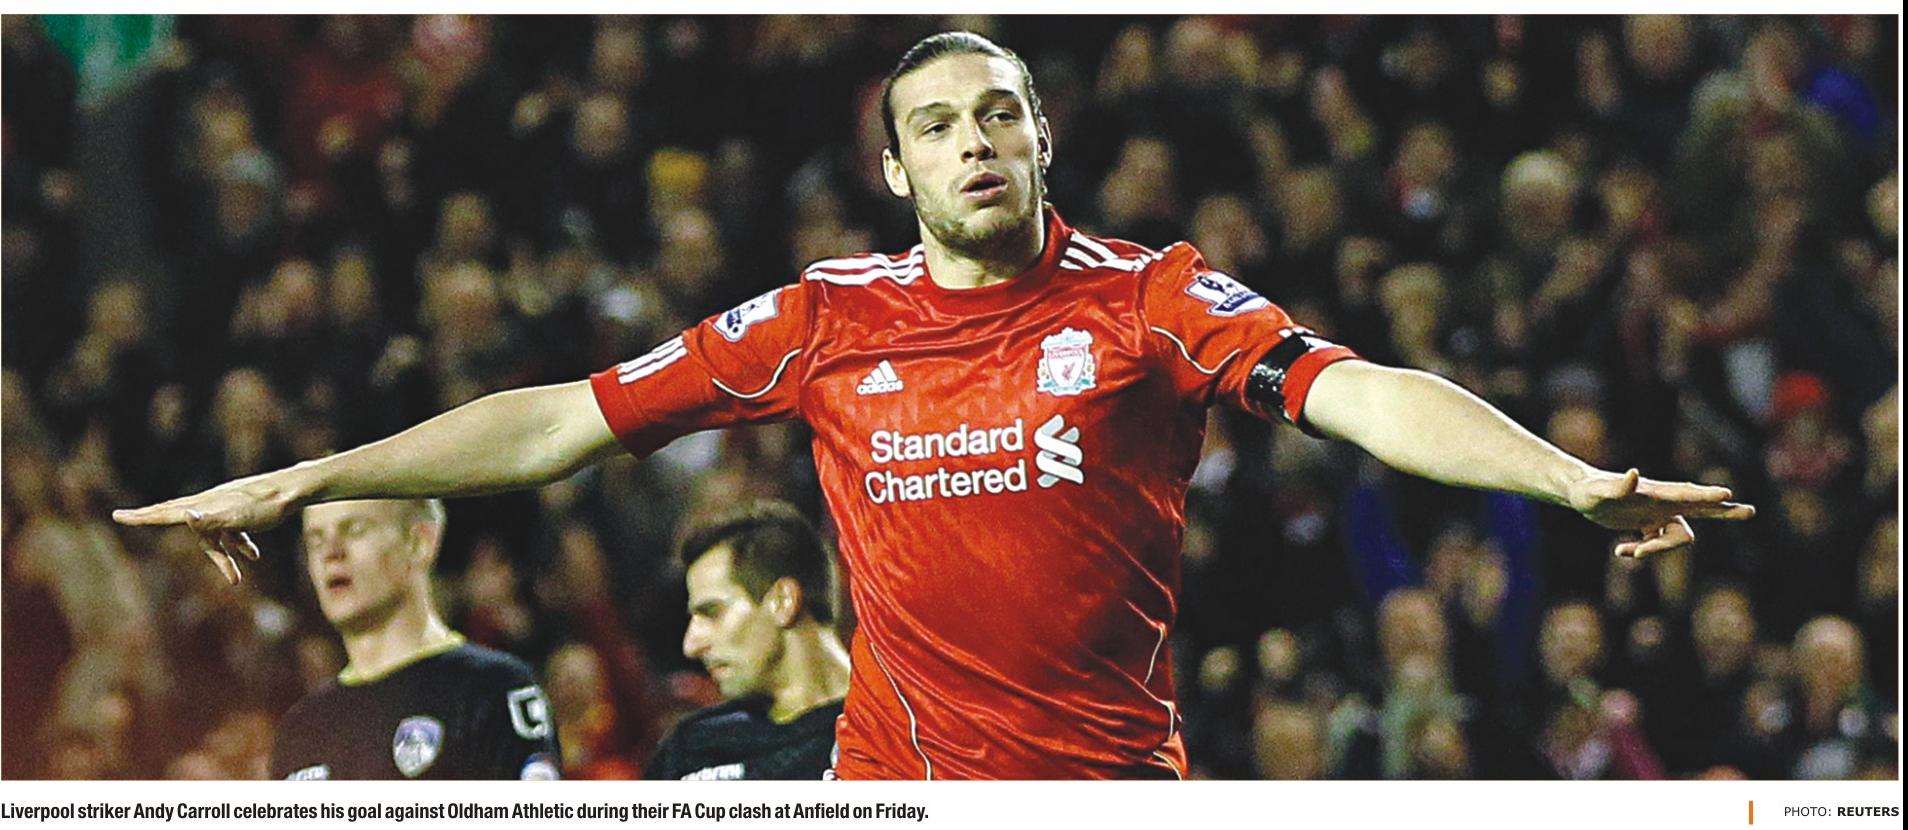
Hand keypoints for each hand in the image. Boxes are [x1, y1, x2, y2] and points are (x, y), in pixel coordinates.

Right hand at [112, 473, 296, 584]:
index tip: (117, 515)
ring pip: (211, 535)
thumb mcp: (237, 517)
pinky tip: (254, 558)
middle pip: (176, 516)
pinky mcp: (242, 512)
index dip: (141, 517)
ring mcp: (225, 507)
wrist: (294, 491)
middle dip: (153, 520)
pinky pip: (232, 532)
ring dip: (221, 557)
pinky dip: (239, 546)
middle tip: (123, 517)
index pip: (166, 512)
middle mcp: (209, 503)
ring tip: (234, 579)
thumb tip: (186, 514)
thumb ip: (210, 520)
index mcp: (203, 505)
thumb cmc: (265, 505)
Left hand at [1565, 468, 1754, 558]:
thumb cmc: (1589, 490)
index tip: (1728, 495)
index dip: (1707, 497)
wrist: (1579, 493)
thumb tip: (1634, 473)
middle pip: (1702, 508)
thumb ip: (1618, 486)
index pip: (1688, 495)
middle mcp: (1663, 503)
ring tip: (1626, 551)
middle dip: (1725, 511)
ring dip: (1655, 549)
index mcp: (1657, 494)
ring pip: (1676, 537)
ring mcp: (1657, 514)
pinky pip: (1656, 544)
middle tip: (1751, 511)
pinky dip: (1640, 550)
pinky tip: (1619, 551)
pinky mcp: (1647, 524)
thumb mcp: (1600, 492)